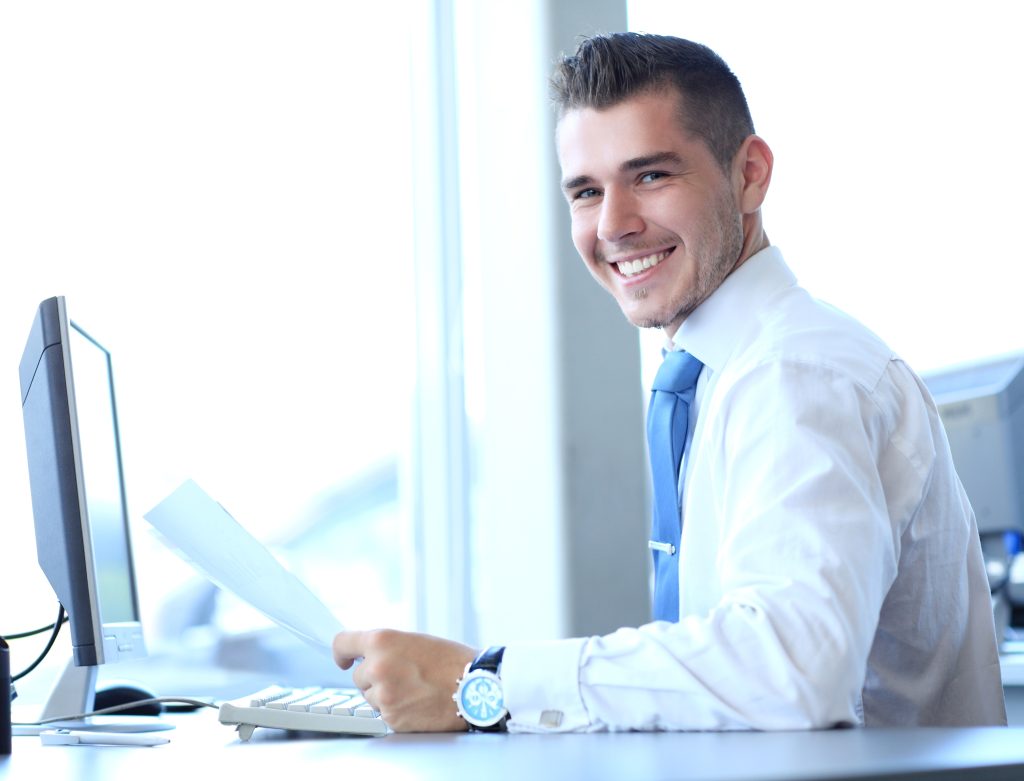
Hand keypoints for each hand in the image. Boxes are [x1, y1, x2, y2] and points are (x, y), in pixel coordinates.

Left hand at [333, 628, 476, 731]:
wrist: (473, 687)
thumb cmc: (451, 660)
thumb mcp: (413, 640)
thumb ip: (386, 647)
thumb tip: (367, 656)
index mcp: (381, 641)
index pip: (342, 643)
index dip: (341, 653)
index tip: (343, 659)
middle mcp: (377, 668)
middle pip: (358, 675)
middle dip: (375, 676)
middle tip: (403, 674)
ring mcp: (383, 695)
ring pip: (370, 696)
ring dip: (385, 694)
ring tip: (414, 688)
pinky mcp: (391, 718)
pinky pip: (384, 713)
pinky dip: (396, 709)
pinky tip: (417, 702)